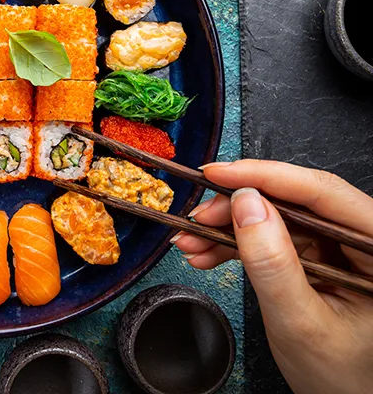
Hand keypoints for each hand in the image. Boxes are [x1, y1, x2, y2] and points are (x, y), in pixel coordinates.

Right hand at [172, 160, 372, 393]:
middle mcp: (363, 240)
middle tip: (197, 216)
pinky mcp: (318, 257)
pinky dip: (235, 245)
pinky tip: (206, 253)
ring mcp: (340, 248)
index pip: (322, 193)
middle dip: (237, 206)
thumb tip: (246, 203)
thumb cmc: (342, 378)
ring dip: (228, 227)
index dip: (266, 175)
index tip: (219, 174)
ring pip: (277, 217)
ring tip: (192, 241)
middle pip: (295, 200)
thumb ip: (273, 263)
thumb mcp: (299, 322)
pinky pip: (272, 237)